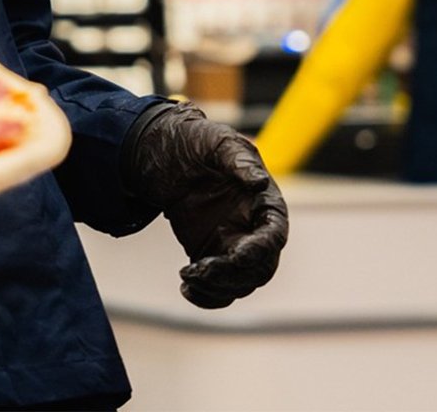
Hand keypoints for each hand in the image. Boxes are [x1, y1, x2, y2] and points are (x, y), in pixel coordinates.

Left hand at [127, 101, 288, 308]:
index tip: (238, 255)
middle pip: (259, 268)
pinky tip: (187, 290)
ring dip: (217, 287)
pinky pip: (217, 285)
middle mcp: (253, 229)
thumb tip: (260, 181)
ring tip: (187, 277)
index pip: (274, 235)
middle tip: (202, 270)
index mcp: (263, 203)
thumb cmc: (196, 140)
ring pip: (239, 282)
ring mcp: (232, 244)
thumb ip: (239, 160)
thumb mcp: (217, 141)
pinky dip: (207, 296)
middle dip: (233, 274)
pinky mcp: (209, 253)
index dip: (261, 249)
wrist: (162, 149)